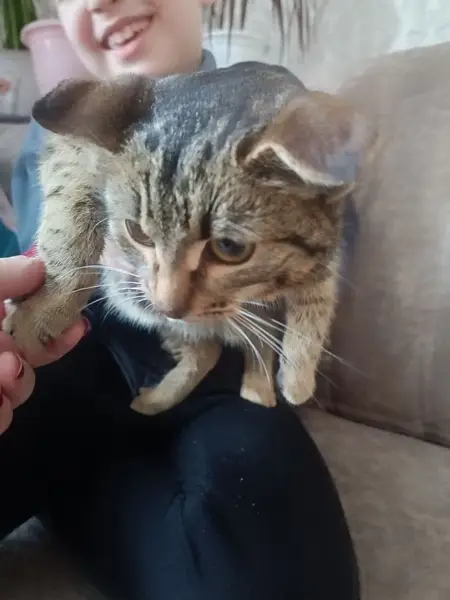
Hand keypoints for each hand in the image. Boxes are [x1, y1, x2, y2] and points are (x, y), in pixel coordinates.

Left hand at [0, 256, 87, 434]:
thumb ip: (3, 277)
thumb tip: (40, 265)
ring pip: (22, 388)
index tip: (76, 326)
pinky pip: (4, 418)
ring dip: (14, 387)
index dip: (56, 319)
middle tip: (7, 365)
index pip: (31, 313)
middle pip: (33, 352)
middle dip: (30, 359)